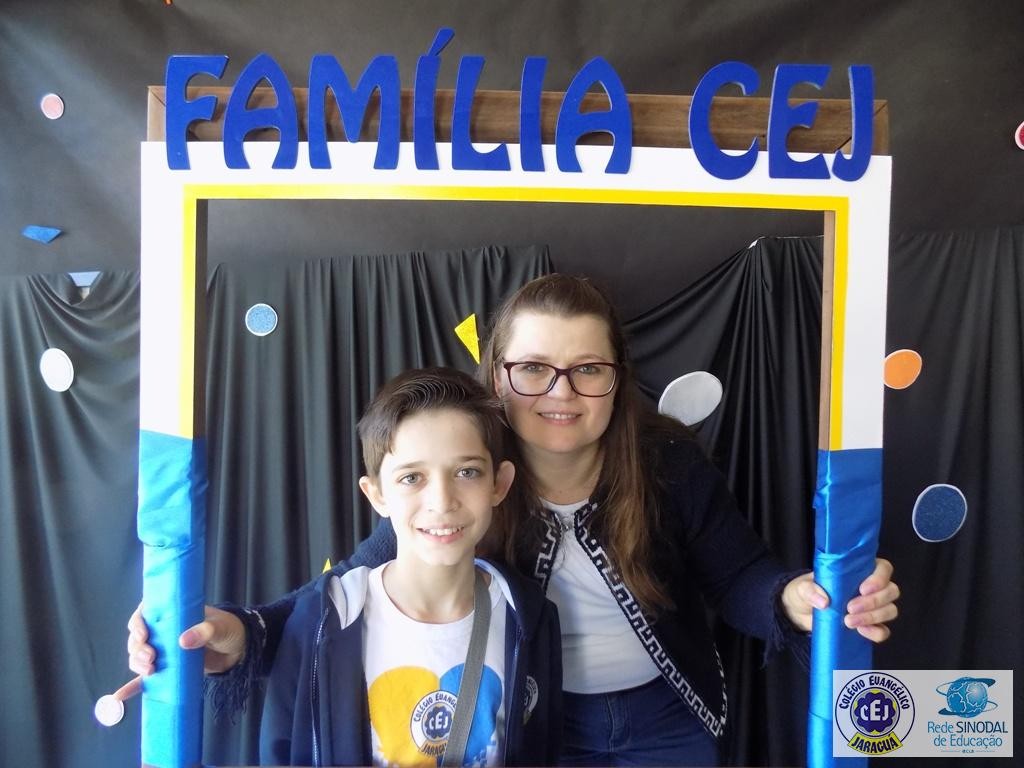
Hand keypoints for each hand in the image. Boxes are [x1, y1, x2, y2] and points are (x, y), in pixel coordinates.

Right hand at [127, 603, 246, 675]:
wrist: (239, 650)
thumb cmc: (228, 629)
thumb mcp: (220, 626)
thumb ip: (205, 631)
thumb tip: (183, 640)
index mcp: (174, 613)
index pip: (146, 613)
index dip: (138, 622)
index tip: (143, 634)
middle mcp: (164, 631)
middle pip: (139, 637)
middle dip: (138, 647)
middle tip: (150, 656)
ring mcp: (164, 651)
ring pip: (139, 656)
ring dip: (137, 663)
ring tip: (149, 669)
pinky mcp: (168, 669)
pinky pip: (146, 678)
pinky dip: (133, 686)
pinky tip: (121, 695)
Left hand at [781, 558, 899, 641]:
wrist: (799, 613)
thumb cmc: (806, 592)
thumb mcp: (801, 587)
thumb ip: (809, 589)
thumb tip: (824, 601)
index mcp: (859, 570)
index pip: (883, 568)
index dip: (879, 578)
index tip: (863, 589)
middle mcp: (871, 587)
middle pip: (891, 591)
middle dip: (873, 601)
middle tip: (850, 608)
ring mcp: (872, 608)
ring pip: (890, 610)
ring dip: (873, 617)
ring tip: (848, 621)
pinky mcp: (868, 626)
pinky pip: (883, 630)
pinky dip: (876, 632)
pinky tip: (861, 631)